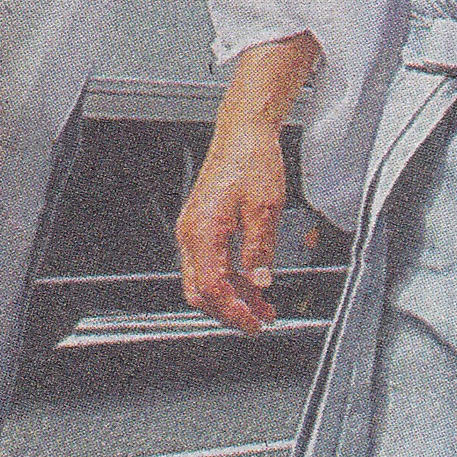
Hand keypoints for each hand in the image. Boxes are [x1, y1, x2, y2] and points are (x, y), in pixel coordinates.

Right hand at [177, 107, 298, 334]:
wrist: (243, 134)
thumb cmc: (251, 161)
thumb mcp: (266, 208)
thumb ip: (260, 250)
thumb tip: (260, 281)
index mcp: (203, 231)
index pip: (211, 287)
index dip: (234, 311)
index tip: (255, 322)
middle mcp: (191, 233)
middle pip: (200, 291)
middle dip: (229, 310)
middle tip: (259, 319)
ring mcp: (193, 231)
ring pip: (203, 280)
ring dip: (231, 297)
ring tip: (262, 306)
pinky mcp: (201, 227)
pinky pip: (208, 264)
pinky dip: (229, 279)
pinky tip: (251, 283)